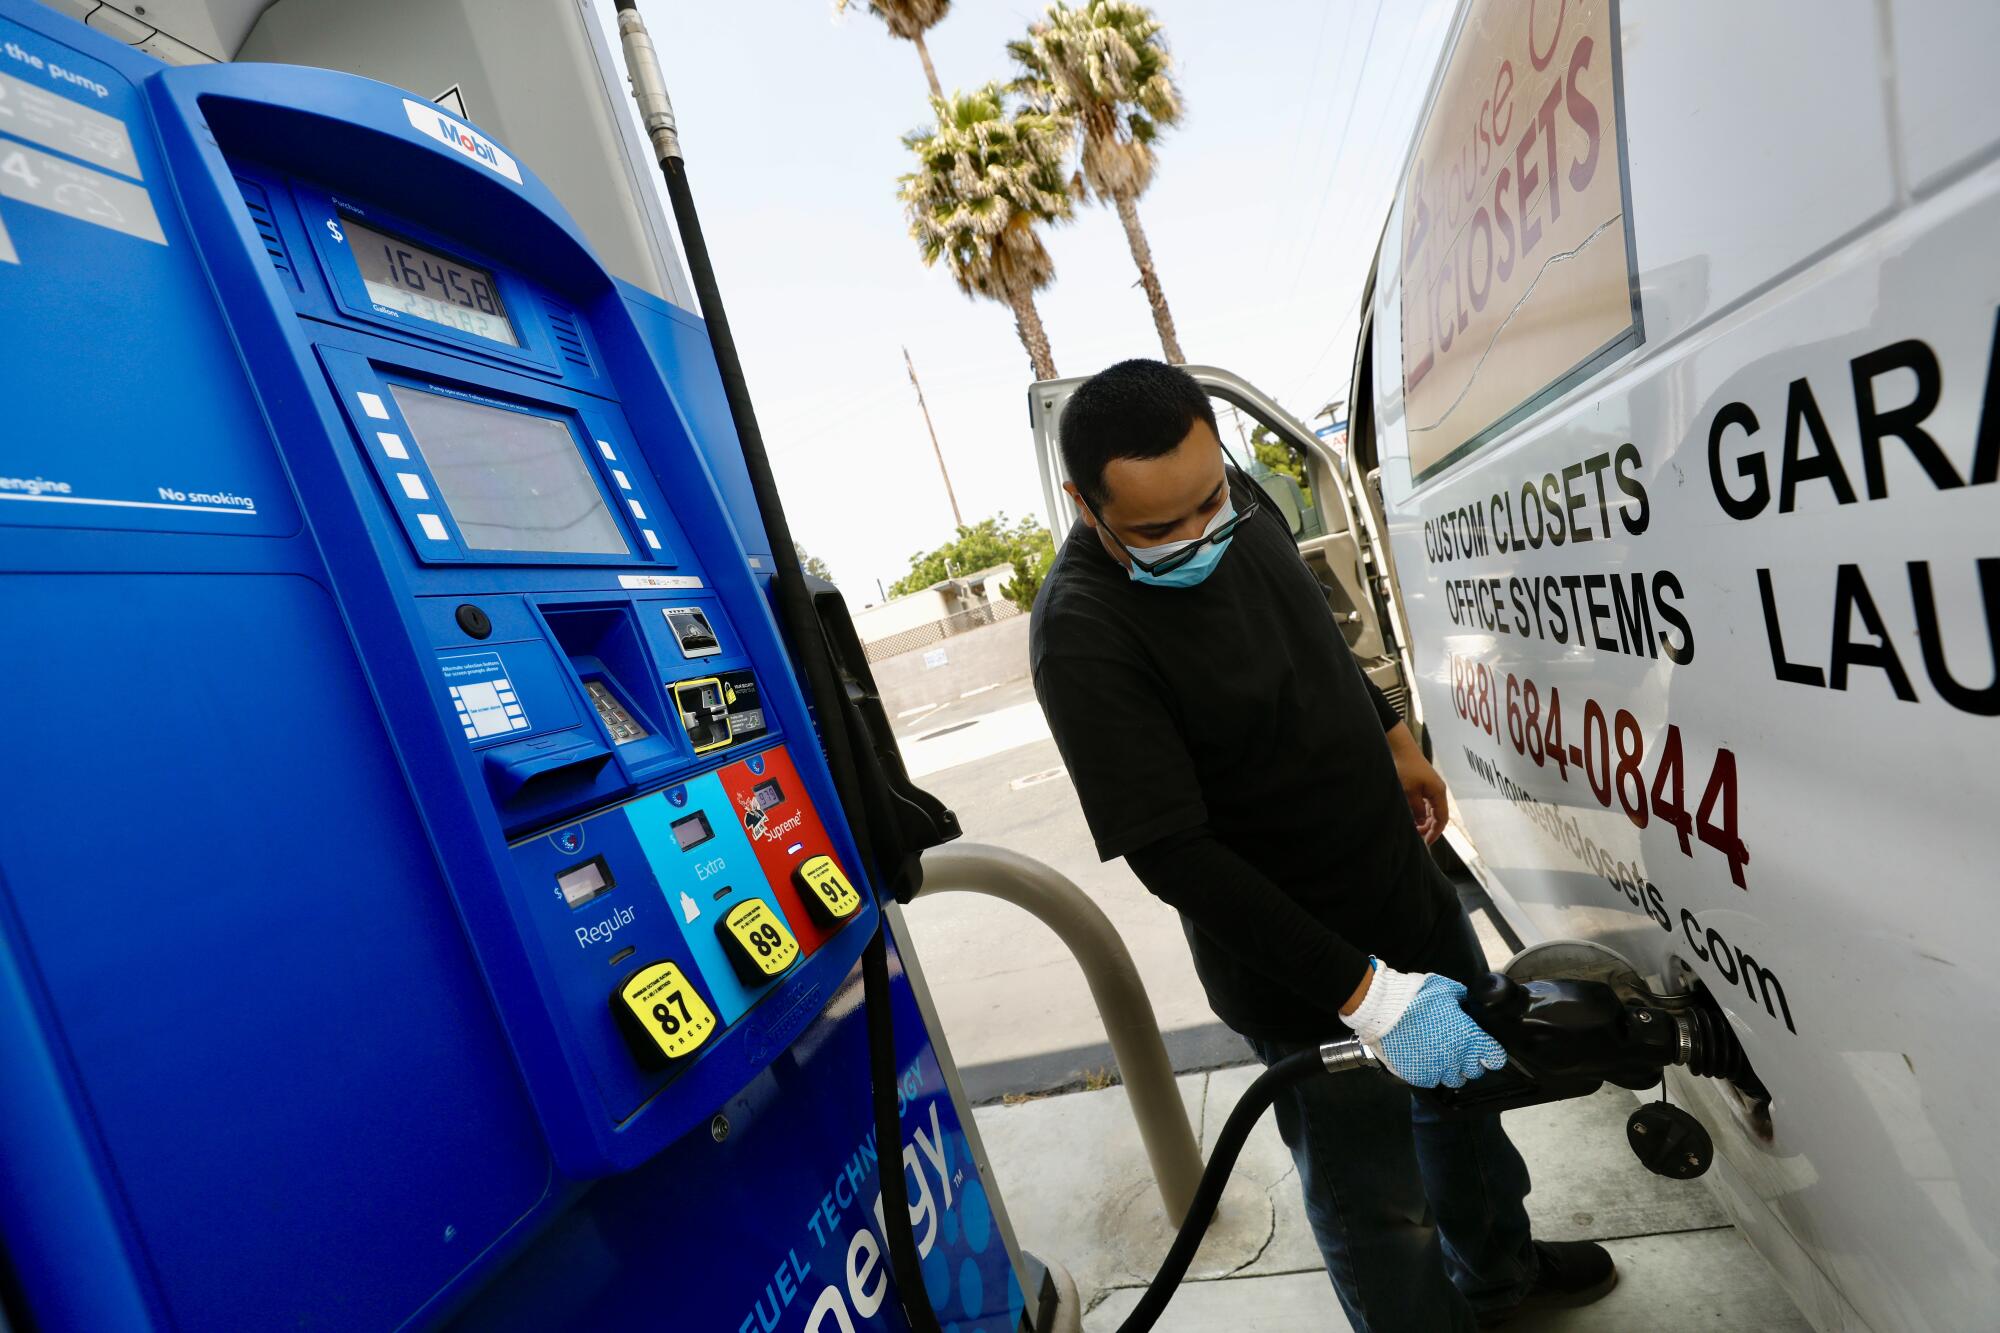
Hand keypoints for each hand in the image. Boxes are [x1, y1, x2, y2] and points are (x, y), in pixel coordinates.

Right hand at [1339, 963, 1505, 1088]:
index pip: (1496, 1058)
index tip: (1485, 1049)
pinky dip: (1430, 1072)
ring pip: (1454, 1079)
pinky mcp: (1419, 1076)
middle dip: (1469, 1061)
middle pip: (1475, 1071)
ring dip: (1450, 1069)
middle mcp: (1458, 1058)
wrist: (1384, 1010)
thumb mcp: (1447, 989)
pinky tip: (1423, 1057)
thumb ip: (1463, 998)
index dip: (1491, 1053)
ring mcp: (1438, 1070)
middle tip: (1457, 1048)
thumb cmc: (1417, 997)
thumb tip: (1469, 1002)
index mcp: (1470, 1038)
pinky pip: (1432, 1080)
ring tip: (1439, 1055)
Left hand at [1387, 721, 1447, 842]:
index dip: (1435, 832)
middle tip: (1416, 836)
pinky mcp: (1424, 784)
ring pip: (1431, 809)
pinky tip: (1412, 816)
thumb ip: (1416, 809)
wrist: (1401, 749)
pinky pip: (1426, 803)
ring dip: (1424, 820)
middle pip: (1438, 815)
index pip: (1442, 818)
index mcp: (1438, 793)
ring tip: (1412, 828)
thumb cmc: (1406, 768)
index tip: (1427, 842)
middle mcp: (1438, 791)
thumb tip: (1420, 823)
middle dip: (1429, 827)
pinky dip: (1420, 811)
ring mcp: (1431, 787)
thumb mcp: (1409, 792)